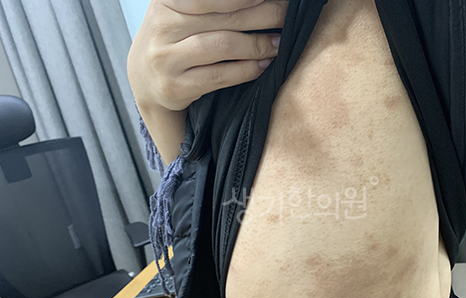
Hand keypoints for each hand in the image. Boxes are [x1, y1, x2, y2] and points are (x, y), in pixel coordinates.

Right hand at [127, 0, 286, 111]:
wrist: (144, 79)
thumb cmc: (174, 38)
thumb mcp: (181, 11)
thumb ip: (209, 3)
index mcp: (166, 2)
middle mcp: (162, 27)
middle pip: (225, 17)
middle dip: (264, 15)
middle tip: (286, 15)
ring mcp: (166, 59)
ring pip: (224, 45)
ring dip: (258, 45)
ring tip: (278, 44)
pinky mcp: (175, 87)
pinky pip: (220, 76)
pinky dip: (246, 70)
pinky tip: (262, 65)